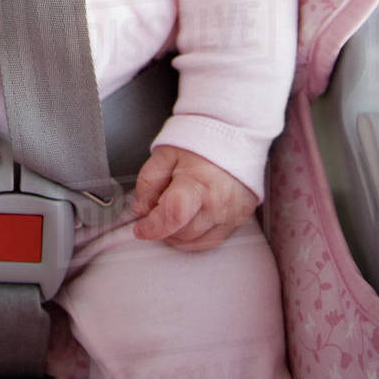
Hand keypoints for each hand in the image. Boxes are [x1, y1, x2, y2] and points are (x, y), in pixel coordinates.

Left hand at [132, 145, 256, 250]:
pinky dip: (195, 237)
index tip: (140, 228)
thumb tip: (140, 208)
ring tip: (173, 211)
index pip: (173, 215)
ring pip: (195, 243)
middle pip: (182, 233)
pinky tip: (189, 219)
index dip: (152, 226)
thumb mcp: (165, 153)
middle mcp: (218, 204)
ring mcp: (231, 215)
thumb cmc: (200, 142)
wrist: (234, 135)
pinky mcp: (239, 220)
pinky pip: (211, 241)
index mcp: (198, 183)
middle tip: (156, 211)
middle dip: (162, 228)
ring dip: (177, 235)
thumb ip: (148, 181)